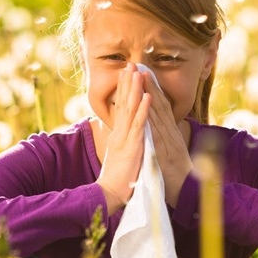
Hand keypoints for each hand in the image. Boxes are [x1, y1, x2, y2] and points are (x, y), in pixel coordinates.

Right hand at [96, 64, 149, 213]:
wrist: (110, 193)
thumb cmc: (117, 177)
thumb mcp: (119, 154)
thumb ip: (121, 141)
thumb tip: (123, 131)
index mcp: (118, 133)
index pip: (121, 106)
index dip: (124, 89)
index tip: (126, 73)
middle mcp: (119, 132)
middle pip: (123, 102)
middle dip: (127, 82)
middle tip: (130, 64)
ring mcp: (125, 137)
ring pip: (131, 109)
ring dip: (135, 89)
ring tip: (138, 72)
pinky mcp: (132, 145)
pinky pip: (139, 125)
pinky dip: (144, 109)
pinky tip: (147, 96)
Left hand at [142, 72, 193, 206]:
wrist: (188, 194)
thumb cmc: (177, 175)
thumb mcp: (170, 152)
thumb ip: (165, 139)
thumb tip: (159, 128)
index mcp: (170, 133)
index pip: (160, 107)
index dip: (152, 89)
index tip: (143, 73)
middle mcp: (170, 133)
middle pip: (159, 104)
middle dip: (150, 84)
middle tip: (140, 66)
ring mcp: (169, 141)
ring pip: (158, 114)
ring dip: (150, 94)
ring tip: (142, 77)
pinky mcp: (165, 152)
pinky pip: (157, 132)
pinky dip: (152, 118)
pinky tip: (147, 105)